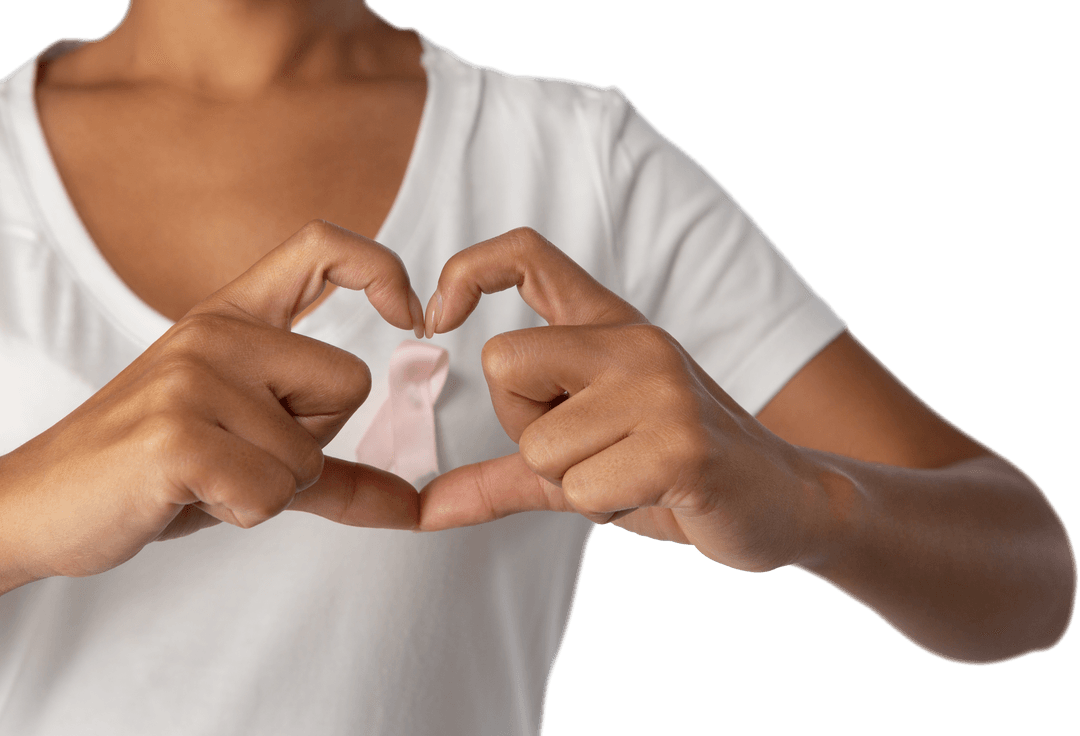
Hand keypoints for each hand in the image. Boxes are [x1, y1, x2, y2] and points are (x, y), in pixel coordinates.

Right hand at [0, 220, 425, 586]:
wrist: (40, 503)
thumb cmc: (150, 469)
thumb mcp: (245, 451)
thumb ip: (334, 470)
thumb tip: (414, 504)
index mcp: (232, 317)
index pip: (321, 247)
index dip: (380, 269)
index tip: (409, 315)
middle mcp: (216, 332)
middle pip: (348, 385)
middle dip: (309, 445)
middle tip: (236, 453)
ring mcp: (194, 377)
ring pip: (311, 454)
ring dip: (270, 489)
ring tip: (205, 475)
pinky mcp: (177, 433)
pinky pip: (272, 493)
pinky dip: (244, 512)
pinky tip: (190, 494)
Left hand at [416, 227, 824, 572]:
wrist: (785, 501)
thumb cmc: (674, 473)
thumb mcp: (585, 459)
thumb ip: (503, 473)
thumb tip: (420, 508)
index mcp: (611, 326)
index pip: (526, 252)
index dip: (466, 271)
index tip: (437, 320)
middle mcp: (633, 340)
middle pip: (503, 364)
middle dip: (526, 428)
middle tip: (588, 449)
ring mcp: (660, 386)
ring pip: (540, 445)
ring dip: (575, 483)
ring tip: (633, 474)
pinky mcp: (681, 443)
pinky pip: (581, 489)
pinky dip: (605, 508)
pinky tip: (654, 492)